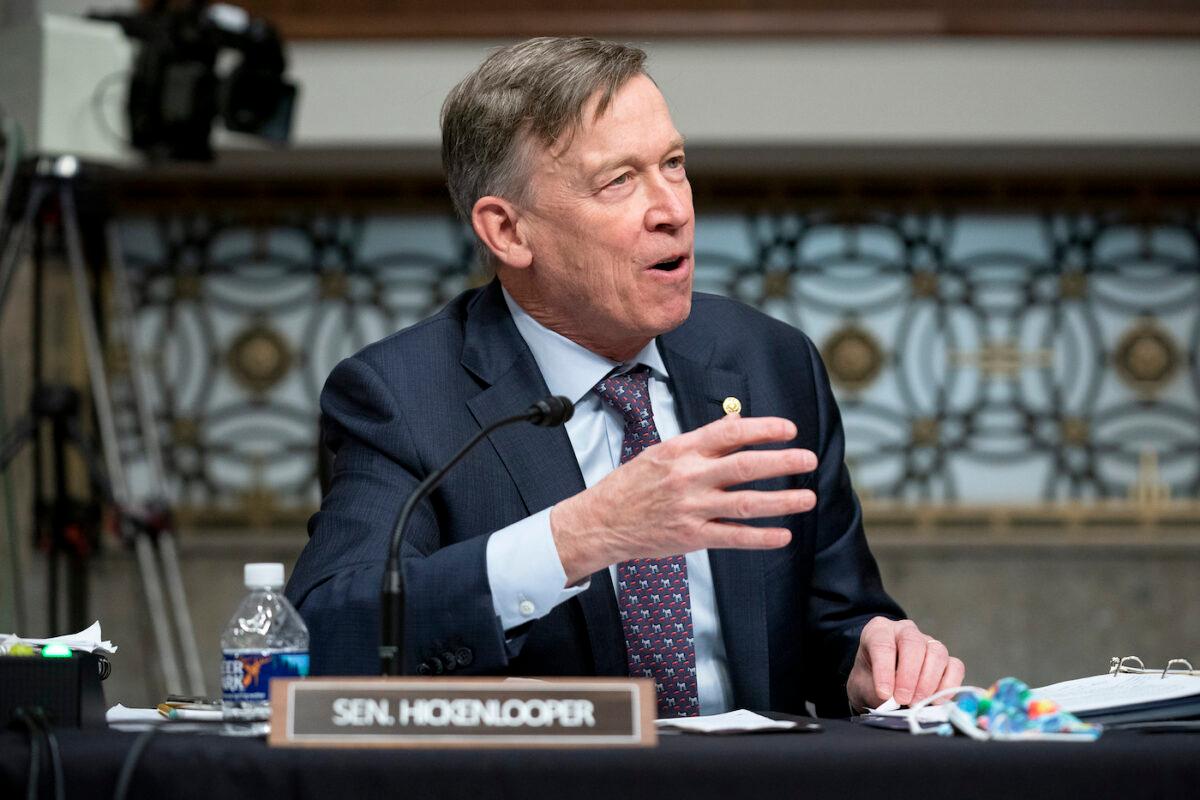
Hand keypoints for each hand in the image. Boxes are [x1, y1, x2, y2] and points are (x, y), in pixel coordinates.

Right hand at [550, 414, 816, 584]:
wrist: (600, 521)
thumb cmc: (631, 485)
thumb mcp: (661, 452)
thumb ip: (699, 442)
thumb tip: (735, 426)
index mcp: (681, 450)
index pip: (729, 432)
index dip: (763, 429)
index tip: (789, 430)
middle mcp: (688, 477)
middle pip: (744, 466)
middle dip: (782, 462)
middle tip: (808, 459)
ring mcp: (690, 509)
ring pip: (745, 503)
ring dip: (782, 501)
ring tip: (808, 498)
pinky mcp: (690, 537)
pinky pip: (733, 538)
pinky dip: (761, 537)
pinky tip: (783, 536)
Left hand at [846, 617, 965, 712]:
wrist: (881, 687)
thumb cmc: (871, 682)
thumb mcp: (865, 685)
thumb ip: (877, 690)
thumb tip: (894, 702)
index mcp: (879, 631)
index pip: (883, 644)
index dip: (884, 670)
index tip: (884, 693)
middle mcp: (905, 631)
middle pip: (913, 643)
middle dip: (909, 675)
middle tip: (903, 699)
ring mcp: (929, 642)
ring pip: (937, 653)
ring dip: (928, 681)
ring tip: (917, 702)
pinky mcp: (947, 659)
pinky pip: (955, 667)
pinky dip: (948, 686)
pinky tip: (936, 701)